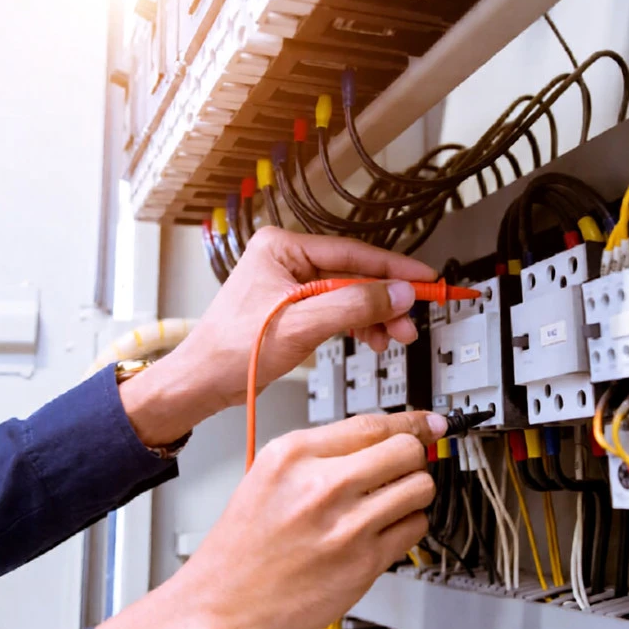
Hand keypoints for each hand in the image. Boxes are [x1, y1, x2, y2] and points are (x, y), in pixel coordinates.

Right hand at [96, 411, 445, 628]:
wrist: (221, 605)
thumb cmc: (242, 547)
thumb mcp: (268, 476)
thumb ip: (322, 453)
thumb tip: (380, 437)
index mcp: (292, 455)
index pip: (372, 423)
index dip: (408, 422)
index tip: (427, 422)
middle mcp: (321, 485)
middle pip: (406, 449)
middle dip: (414, 456)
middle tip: (406, 466)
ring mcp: (346, 525)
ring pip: (419, 487)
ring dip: (415, 492)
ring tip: (394, 500)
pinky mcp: (364, 563)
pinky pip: (415, 528)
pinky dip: (408, 527)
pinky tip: (384, 530)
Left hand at [120, 228, 436, 444]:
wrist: (203, 382)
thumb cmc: (232, 350)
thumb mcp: (302, 324)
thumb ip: (355, 304)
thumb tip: (398, 292)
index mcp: (282, 247)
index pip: (353, 252)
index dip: (394, 268)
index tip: (425, 278)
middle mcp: (288, 260)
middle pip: (355, 275)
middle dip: (386, 300)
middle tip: (411, 319)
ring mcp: (292, 285)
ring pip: (350, 295)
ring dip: (375, 316)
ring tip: (395, 336)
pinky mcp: (295, 308)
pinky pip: (338, 310)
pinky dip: (359, 325)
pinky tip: (374, 338)